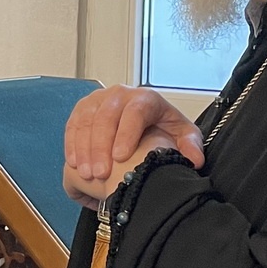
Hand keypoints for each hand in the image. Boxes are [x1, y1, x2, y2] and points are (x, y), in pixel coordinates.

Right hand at [63, 86, 203, 208]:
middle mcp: (120, 94)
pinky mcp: (84, 108)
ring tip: (86, 173)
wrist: (147, 119)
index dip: (126, 134)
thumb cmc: (162, 127)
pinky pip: (74, 123)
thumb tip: (194, 159)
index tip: (120, 157)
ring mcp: (99, 99)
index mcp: (146, 98)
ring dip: (84, 148)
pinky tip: (74, 162)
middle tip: (100, 173)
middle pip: (106, 117)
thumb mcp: (182, 134)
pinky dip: (72, 143)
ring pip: (87, 120)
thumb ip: (190, 146)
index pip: (135, 112)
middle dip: (100, 146)